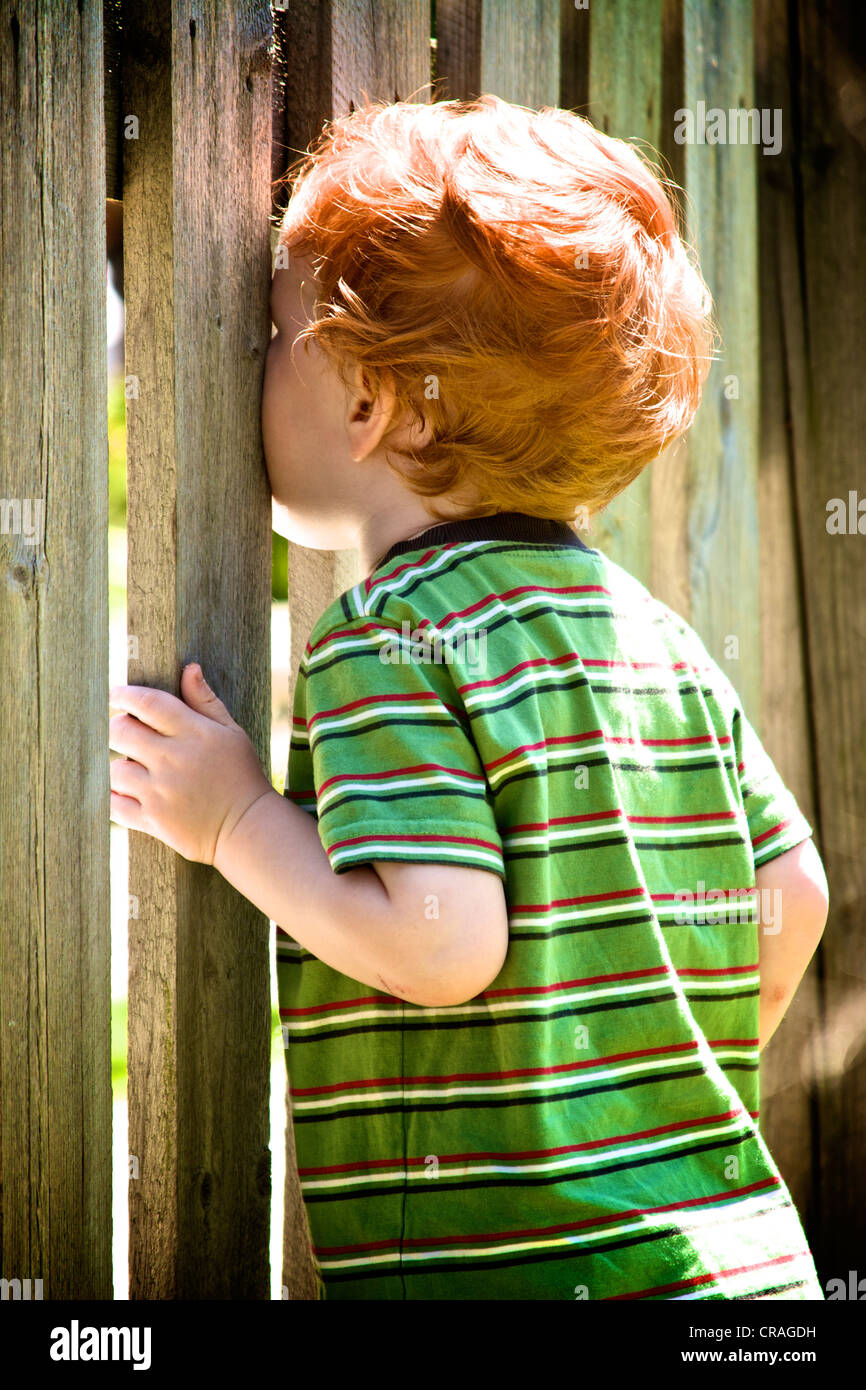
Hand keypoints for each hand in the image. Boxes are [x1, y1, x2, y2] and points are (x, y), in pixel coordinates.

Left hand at [109, 663, 273, 865]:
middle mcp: (173, 760)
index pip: (148, 703)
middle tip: (126, 731)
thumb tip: (189, 668)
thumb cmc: (240, 775)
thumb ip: (205, 701)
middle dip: (118, 727)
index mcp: (194, 733)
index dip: (125, 694)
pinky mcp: (152, 820)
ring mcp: (160, 792)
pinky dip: (115, 796)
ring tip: (135, 767)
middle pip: (121, 732)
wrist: (247, 828)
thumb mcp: (231, 732)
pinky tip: (129, 791)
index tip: (118, 694)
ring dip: (120, 764)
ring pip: (114, 768)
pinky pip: (114, 804)